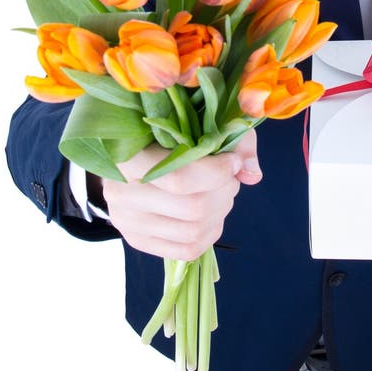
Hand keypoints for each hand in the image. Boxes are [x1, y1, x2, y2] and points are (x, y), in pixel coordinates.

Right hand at [99, 130, 261, 259]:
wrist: (130, 155)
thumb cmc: (165, 133)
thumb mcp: (197, 120)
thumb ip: (230, 139)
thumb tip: (251, 174)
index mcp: (128, 157)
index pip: (180, 178)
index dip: (217, 173)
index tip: (233, 161)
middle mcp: (120, 193)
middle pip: (192, 207)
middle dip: (224, 192)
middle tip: (230, 178)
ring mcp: (126, 222)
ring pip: (193, 231)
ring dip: (220, 213)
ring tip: (222, 193)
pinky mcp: (137, 240)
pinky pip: (186, 250)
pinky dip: (210, 233)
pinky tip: (213, 214)